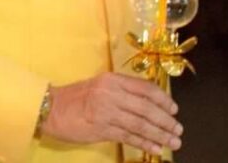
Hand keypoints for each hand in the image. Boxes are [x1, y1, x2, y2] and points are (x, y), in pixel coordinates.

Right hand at [40, 73, 182, 155]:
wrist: (50, 108)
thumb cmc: (74, 97)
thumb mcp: (99, 86)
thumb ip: (121, 92)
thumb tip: (149, 104)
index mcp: (111, 79)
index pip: (145, 88)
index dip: (163, 99)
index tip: (174, 109)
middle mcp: (111, 93)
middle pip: (146, 108)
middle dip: (165, 121)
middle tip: (177, 129)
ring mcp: (106, 111)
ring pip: (140, 124)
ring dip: (160, 134)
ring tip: (173, 142)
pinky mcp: (102, 128)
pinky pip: (129, 137)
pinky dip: (145, 143)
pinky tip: (156, 148)